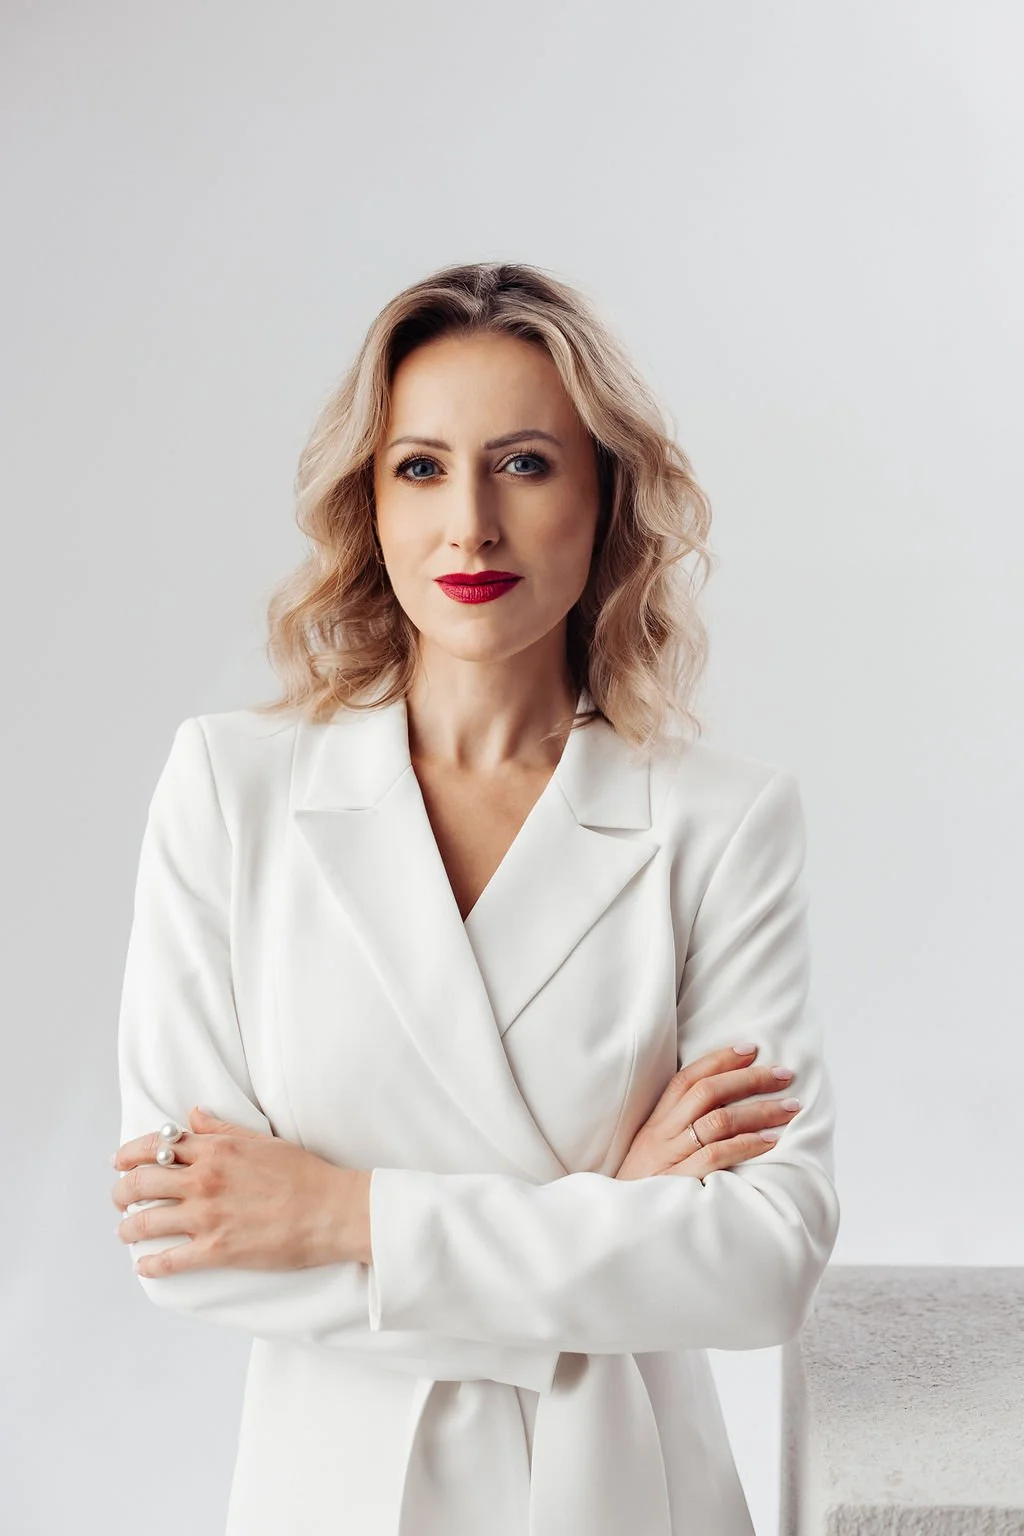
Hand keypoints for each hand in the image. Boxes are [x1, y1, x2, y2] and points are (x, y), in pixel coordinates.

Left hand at [111, 1107, 372, 1276]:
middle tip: (118, 1199)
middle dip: (121, 1192)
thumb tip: (193, 1114)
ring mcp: (208, 1216)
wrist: (332, 1210)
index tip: (119, 1162)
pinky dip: (150, 1265)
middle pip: (140, 1182)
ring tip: (126, 1231)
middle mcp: (204, 1180)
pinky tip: (144, 1266)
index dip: (128, 1155)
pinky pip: (169, 1260)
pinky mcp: (217, 1250)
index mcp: (215, 1149)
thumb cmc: (304, 1173)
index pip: (155, 1146)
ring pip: (146, 1221)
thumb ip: (222, 1129)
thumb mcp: (262, 1140)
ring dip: (128, 1228)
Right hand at [614, 1045, 799, 1180]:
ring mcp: (670, 1157)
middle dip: (749, 1078)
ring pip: (718, 1120)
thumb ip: (679, 1133)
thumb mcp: (653, 1155)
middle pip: (707, 1092)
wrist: (617, 1229)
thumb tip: (722, 1112)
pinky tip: (771, 1140)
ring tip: (789, 1107)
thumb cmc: (642, 1192)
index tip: (751, 1049)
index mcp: (655, 1124)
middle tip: (784, 1074)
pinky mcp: (679, 1181)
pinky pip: (717, 1155)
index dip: (719, 1060)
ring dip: (759, 1110)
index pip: (687, 1078)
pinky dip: (747, 1144)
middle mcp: (662, 1134)